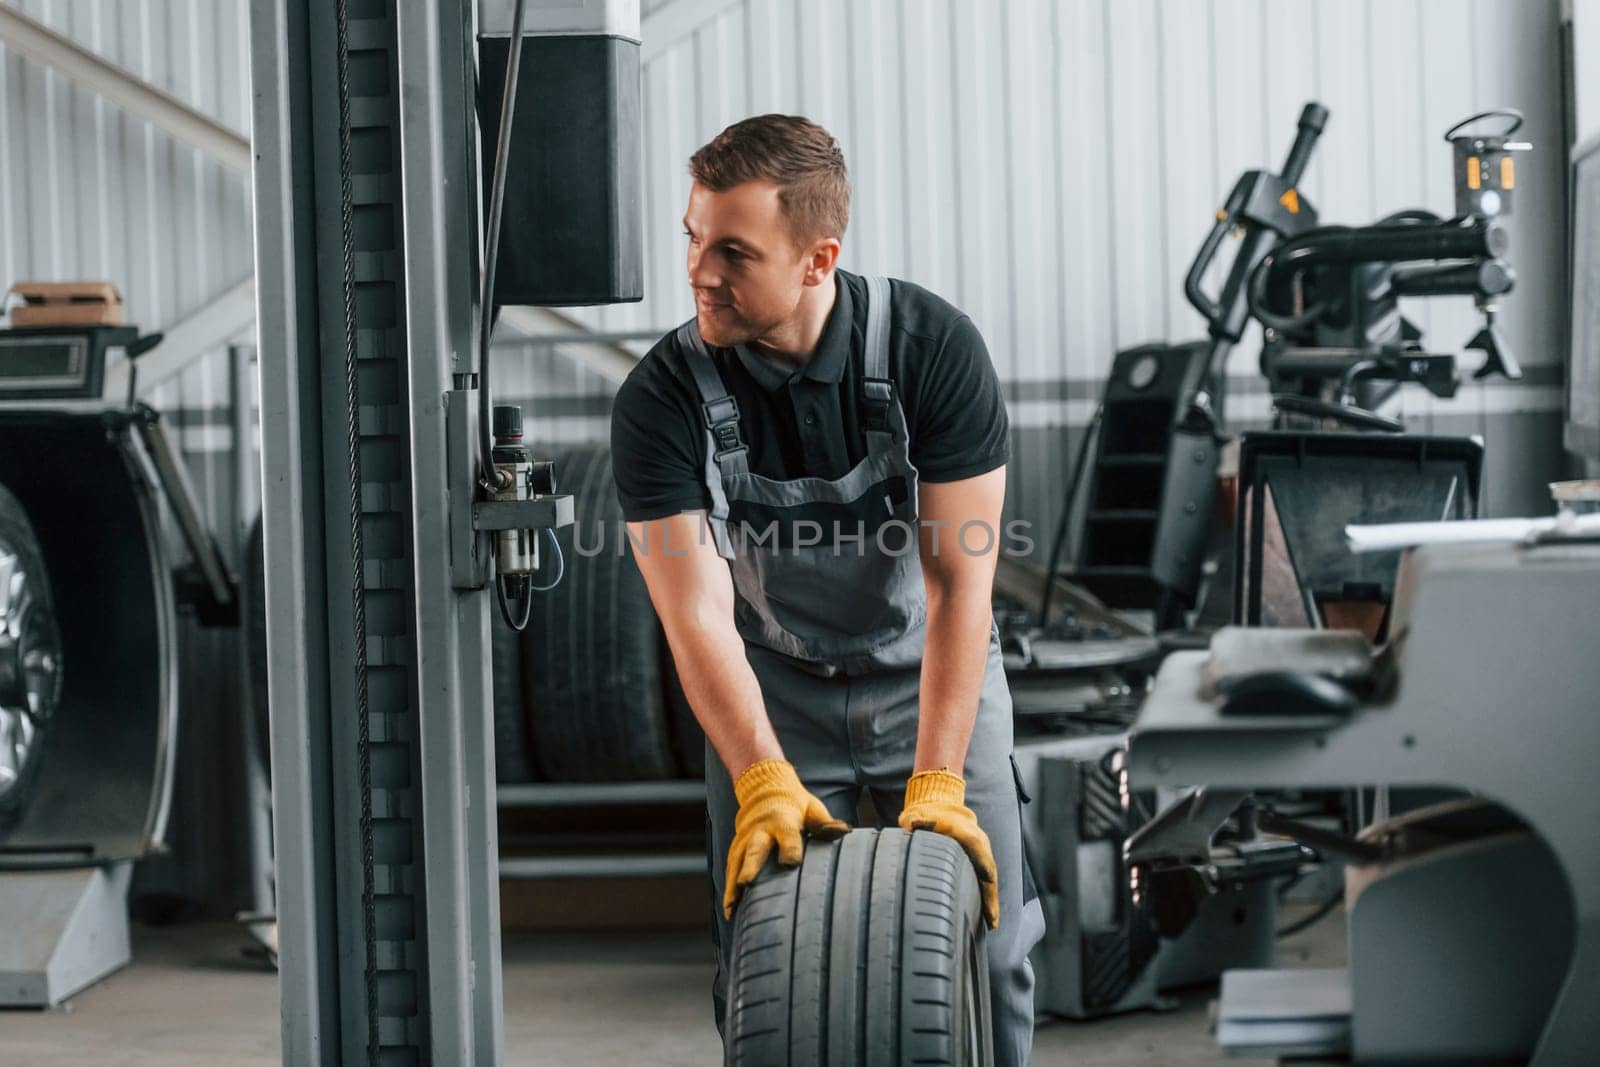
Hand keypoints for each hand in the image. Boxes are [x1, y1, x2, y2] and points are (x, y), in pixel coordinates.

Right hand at [724, 759, 848, 918]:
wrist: (764, 790)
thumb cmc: (797, 806)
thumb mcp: (812, 809)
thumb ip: (824, 823)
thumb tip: (844, 831)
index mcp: (783, 821)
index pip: (788, 836)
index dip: (789, 849)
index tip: (790, 863)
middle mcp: (760, 831)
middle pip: (755, 850)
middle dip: (750, 867)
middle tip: (746, 883)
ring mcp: (744, 841)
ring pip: (737, 863)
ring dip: (733, 885)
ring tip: (732, 908)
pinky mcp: (736, 850)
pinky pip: (730, 870)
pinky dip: (729, 889)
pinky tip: (730, 910)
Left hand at [898, 768, 998, 928]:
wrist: (941, 807)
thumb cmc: (930, 814)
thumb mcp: (921, 815)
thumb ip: (916, 819)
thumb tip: (908, 824)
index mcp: (970, 836)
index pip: (981, 857)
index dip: (985, 874)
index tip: (987, 891)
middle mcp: (980, 846)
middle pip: (989, 875)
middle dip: (991, 898)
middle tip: (993, 922)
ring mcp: (980, 854)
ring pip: (988, 880)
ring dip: (991, 901)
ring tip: (991, 924)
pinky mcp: (976, 862)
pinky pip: (983, 881)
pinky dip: (985, 897)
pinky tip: (984, 917)